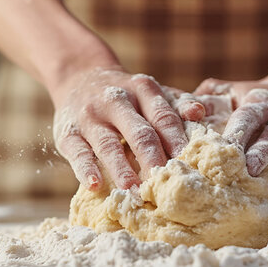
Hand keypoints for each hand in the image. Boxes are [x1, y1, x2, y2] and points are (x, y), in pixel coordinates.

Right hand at [53, 67, 204, 190]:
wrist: (79, 75)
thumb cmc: (127, 94)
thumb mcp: (150, 91)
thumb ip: (177, 103)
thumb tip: (199, 113)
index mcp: (142, 89)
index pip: (163, 116)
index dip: (176, 140)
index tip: (188, 163)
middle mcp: (116, 100)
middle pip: (139, 132)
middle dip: (153, 158)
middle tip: (164, 181)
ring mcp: (90, 117)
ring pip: (108, 145)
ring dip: (121, 169)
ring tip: (134, 190)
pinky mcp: (68, 132)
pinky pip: (78, 152)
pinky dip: (85, 169)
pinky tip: (94, 185)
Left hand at [195, 77, 267, 193]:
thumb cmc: (262, 101)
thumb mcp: (237, 92)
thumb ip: (208, 99)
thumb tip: (179, 112)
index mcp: (249, 101)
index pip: (224, 108)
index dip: (210, 116)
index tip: (194, 129)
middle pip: (250, 119)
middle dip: (237, 136)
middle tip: (220, 157)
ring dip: (265, 152)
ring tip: (252, 171)